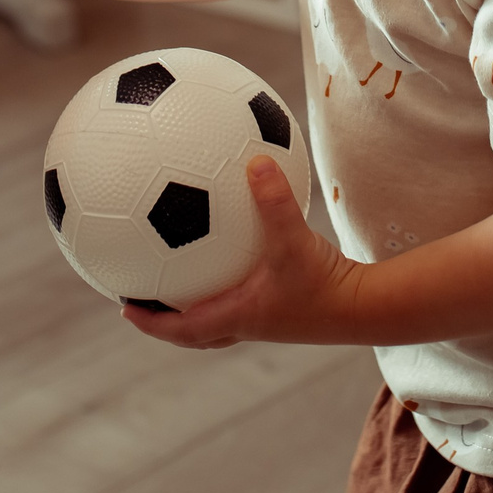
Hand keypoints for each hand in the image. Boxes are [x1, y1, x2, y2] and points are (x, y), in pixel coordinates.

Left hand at [125, 159, 363, 348]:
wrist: (368, 309)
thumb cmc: (327, 283)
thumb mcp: (295, 239)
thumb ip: (275, 201)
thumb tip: (254, 160)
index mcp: (237, 317)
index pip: (181, 330)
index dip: (150, 323)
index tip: (123, 308)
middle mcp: (247, 322)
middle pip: (194, 332)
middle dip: (166, 320)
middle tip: (142, 298)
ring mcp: (266, 317)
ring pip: (218, 319)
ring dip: (195, 305)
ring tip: (178, 277)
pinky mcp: (285, 305)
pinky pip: (244, 297)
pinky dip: (229, 282)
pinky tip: (234, 248)